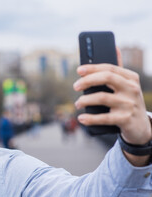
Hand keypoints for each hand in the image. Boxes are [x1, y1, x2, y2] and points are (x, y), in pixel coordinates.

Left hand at [73, 48, 151, 164]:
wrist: (141, 128)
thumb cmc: (127, 102)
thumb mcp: (126, 85)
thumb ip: (118, 70)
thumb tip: (115, 47)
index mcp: (130, 78)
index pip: (110, 68)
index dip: (92, 68)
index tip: (79, 70)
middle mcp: (132, 89)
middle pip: (106, 78)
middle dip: (87, 80)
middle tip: (75, 86)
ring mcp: (129, 104)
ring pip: (102, 98)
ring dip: (85, 100)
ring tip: (78, 103)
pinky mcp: (125, 119)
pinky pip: (104, 118)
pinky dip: (90, 118)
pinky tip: (82, 118)